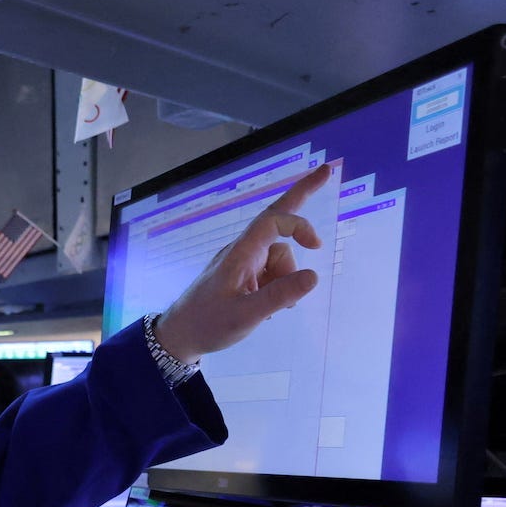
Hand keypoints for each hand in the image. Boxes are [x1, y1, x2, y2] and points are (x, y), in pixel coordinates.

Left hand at [152, 163, 331, 363]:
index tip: (316, 245)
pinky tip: (267, 307)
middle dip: (301, 195)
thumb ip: (279, 296)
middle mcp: (242, 251)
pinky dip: (277, 285)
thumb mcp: (245, 315)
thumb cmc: (207, 324)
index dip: (298, 224)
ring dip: (286, 278)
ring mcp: (243, 262)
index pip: (273, 221)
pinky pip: (271, 271)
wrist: (179, 336)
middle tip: (326, 170)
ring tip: (272, 308)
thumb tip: (313, 276)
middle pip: (277, 220)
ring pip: (279, 258)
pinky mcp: (243, 275)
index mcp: (240, 253)